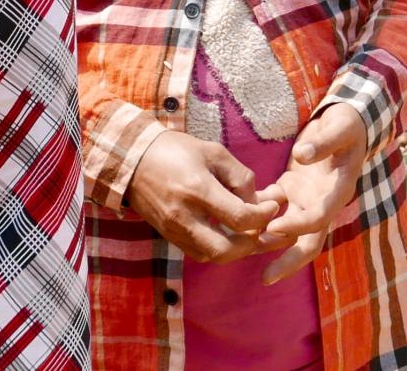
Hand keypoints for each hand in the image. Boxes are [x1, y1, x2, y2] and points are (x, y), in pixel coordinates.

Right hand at [126, 128, 280, 261]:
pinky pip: (200, 253)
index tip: (273, 205)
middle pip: (226, 250)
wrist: (133, 160)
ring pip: (213, 256)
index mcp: (198, 190)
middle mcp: (185, 216)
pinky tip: (233, 234)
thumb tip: (260, 201)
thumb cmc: (177, 150)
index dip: (264, 215)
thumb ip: (240, 176)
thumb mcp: (213, 152)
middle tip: (265, 227)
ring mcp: (174, 231)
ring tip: (254, 232)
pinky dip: (221, 248)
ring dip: (238, 250)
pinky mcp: (170, 237)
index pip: (240, 218)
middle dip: (252, 243)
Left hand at [257, 102, 366, 283]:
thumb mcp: (340, 129)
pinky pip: (272, 209)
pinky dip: (256, 214)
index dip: (298, 224)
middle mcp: (322, 203)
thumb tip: (302, 155)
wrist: (345, 122)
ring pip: (286, 231)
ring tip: (239, 252)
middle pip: (307, 241)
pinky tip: (234, 215)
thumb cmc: (347, 125)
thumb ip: (322, 143)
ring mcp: (306, 200)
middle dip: (288, 261)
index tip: (274, 225)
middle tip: (265, 278)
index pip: (320, 217)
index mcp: (337, 192)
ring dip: (266, 243)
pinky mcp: (291, 191)